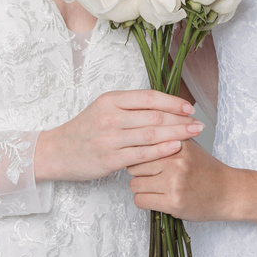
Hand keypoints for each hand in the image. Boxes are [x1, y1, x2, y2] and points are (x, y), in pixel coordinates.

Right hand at [35, 89, 203, 182]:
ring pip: (151, 134)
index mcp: (111, 100)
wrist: (56, 152)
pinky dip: (161, 150)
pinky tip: (176, 148)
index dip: (172, 102)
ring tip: (194, 134)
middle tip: (199, 123)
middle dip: (180, 119)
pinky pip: (141, 153)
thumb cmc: (84, 130)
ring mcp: (109, 138)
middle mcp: (110, 116)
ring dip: (176, 133)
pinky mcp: (109, 159)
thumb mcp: (103, 110)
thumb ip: (129, 107)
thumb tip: (162, 106)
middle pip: (154, 116)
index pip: (149, 97)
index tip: (189, 107)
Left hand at [129, 138, 233, 221]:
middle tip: (150, 177)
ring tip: (154, 189)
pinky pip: (141, 200)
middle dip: (139, 173)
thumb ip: (170, 137)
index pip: (142, 146)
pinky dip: (145, 201)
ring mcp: (174, 183)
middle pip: (134, 166)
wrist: (228, 192)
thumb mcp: (191, 146)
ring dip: (141, 189)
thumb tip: (144, 130)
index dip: (139, 155)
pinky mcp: (173, 202)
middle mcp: (175, 162)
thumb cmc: (208, 170)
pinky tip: (156, 199)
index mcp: (178, 144)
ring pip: (135, 185)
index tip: (143, 161)